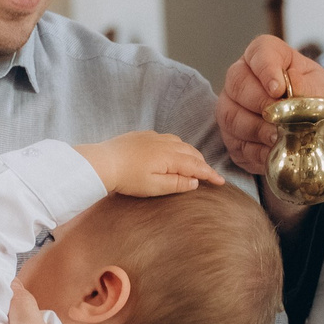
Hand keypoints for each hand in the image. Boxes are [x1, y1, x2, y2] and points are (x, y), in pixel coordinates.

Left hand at [77, 131, 224, 197]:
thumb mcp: (154, 187)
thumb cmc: (127, 179)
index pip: (197, 166)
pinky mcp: (143, 135)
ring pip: (180, 143)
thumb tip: (195, 181)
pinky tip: (172, 152)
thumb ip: (177, 183)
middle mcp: (166, 143)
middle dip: (203, 164)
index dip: (210, 174)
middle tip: (209, 176)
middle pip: (192, 153)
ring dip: (190, 154)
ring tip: (194, 164)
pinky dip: (177, 146)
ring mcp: (154, 137)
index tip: (221, 182)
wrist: (102, 162)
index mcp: (171, 157)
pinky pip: (167, 138)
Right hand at [216, 36, 323, 181]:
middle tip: (281, 117)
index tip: (278, 89)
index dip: (266, 68)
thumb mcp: (322, 91)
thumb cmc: (317, 104)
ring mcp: (232, 107)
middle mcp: (243, 77)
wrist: (318, 135)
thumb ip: (306, 87)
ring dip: (257, 129)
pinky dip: (256, 150)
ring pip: (231, 115)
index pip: (260, 51)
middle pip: (238, 82)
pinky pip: (236, 143)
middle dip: (261, 103)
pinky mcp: (232, 136)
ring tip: (279, 137)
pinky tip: (273, 151)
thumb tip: (288, 87)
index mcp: (269, 57)